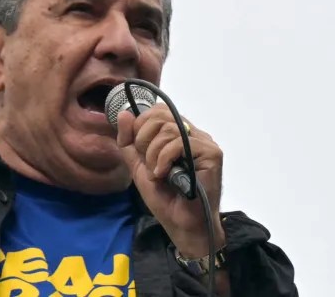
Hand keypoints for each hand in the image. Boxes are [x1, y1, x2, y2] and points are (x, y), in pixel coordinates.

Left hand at [116, 105, 225, 257]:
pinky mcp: (211, 153)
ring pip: (169, 129)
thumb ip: (129, 142)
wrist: (182, 224)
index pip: (158, 110)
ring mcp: (204, 142)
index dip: (142, 125)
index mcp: (178, 134)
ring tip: (157, 174)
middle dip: (144, 139)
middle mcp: (193, 134)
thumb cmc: (164, 198)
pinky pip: (181, 143)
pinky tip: (165, 175)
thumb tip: (123, 114)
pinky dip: (164, 159)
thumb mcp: (139, 167)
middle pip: (161, 115)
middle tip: (147, 163)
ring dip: (154, 154)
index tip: (139, 149)